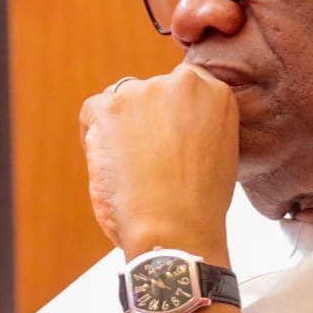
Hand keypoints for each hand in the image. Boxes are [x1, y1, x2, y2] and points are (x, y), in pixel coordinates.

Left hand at [79, 63, 239, 259]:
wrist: (176, 228)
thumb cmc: (198, 206)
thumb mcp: (220, 151)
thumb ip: (200, 124)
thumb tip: (172, 123)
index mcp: (215, 92)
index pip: (182, 86)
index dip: (170, 114)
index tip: (168, 139)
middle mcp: (181, 83)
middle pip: (151, 92)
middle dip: (146, 121)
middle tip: (148, 161)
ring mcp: (144, 92)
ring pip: (121, 100)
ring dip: (121, 127)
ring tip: (131, 168)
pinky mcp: (109, 107)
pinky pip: (92, 112)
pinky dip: (93, 138)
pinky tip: (110, 167)